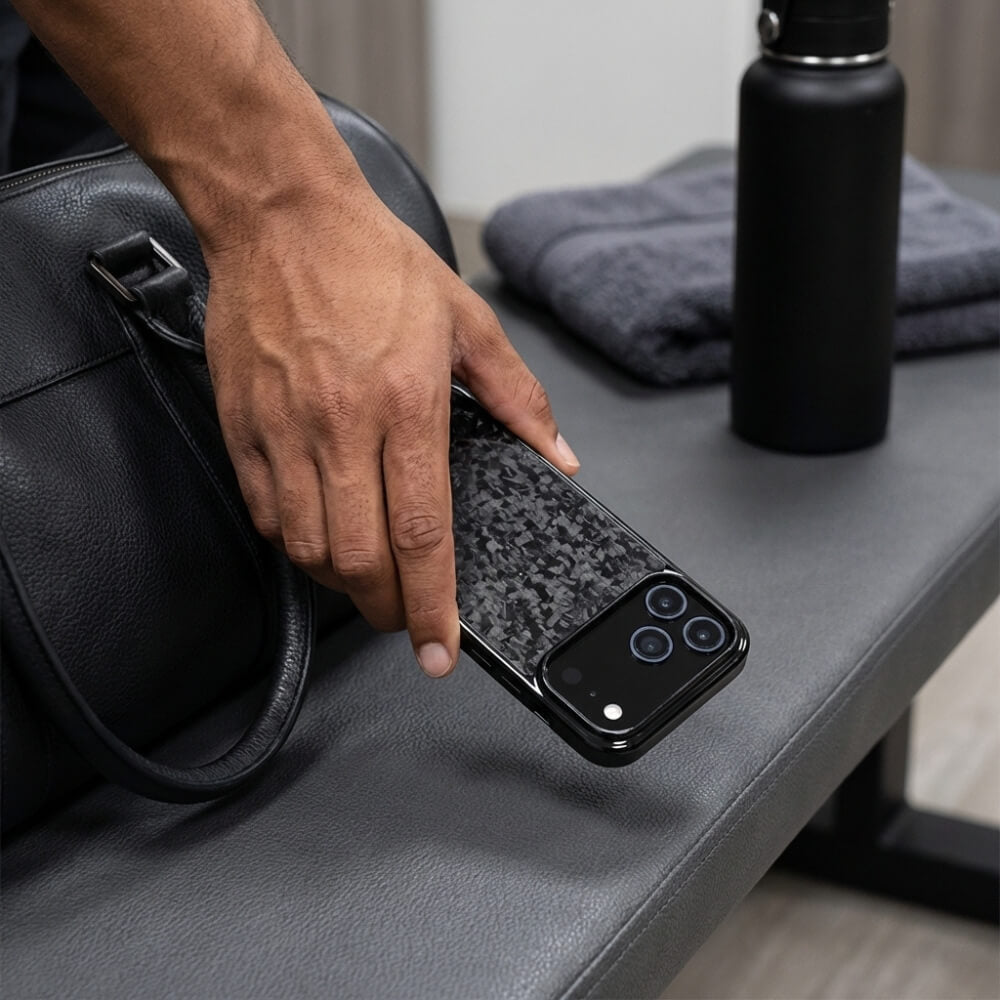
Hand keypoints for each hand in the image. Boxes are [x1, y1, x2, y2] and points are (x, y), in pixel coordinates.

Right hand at [203, 176, 579, 677]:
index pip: (423, 533)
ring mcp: (285, 430)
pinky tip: (317, 532)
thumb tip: (559, 453)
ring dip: (340, 580)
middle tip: (403, 617)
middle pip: (360, 558)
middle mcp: (342, 426)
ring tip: (364, 576)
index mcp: (407, 404)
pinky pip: (265, 513)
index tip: (437, 648)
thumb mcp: (466, 320)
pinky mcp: (243, 427)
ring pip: (307, 547)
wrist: (281, 218)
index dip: (432, 606)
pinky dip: (293, 542)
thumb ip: (519, 397)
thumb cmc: (371, 262)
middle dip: (386, 608)